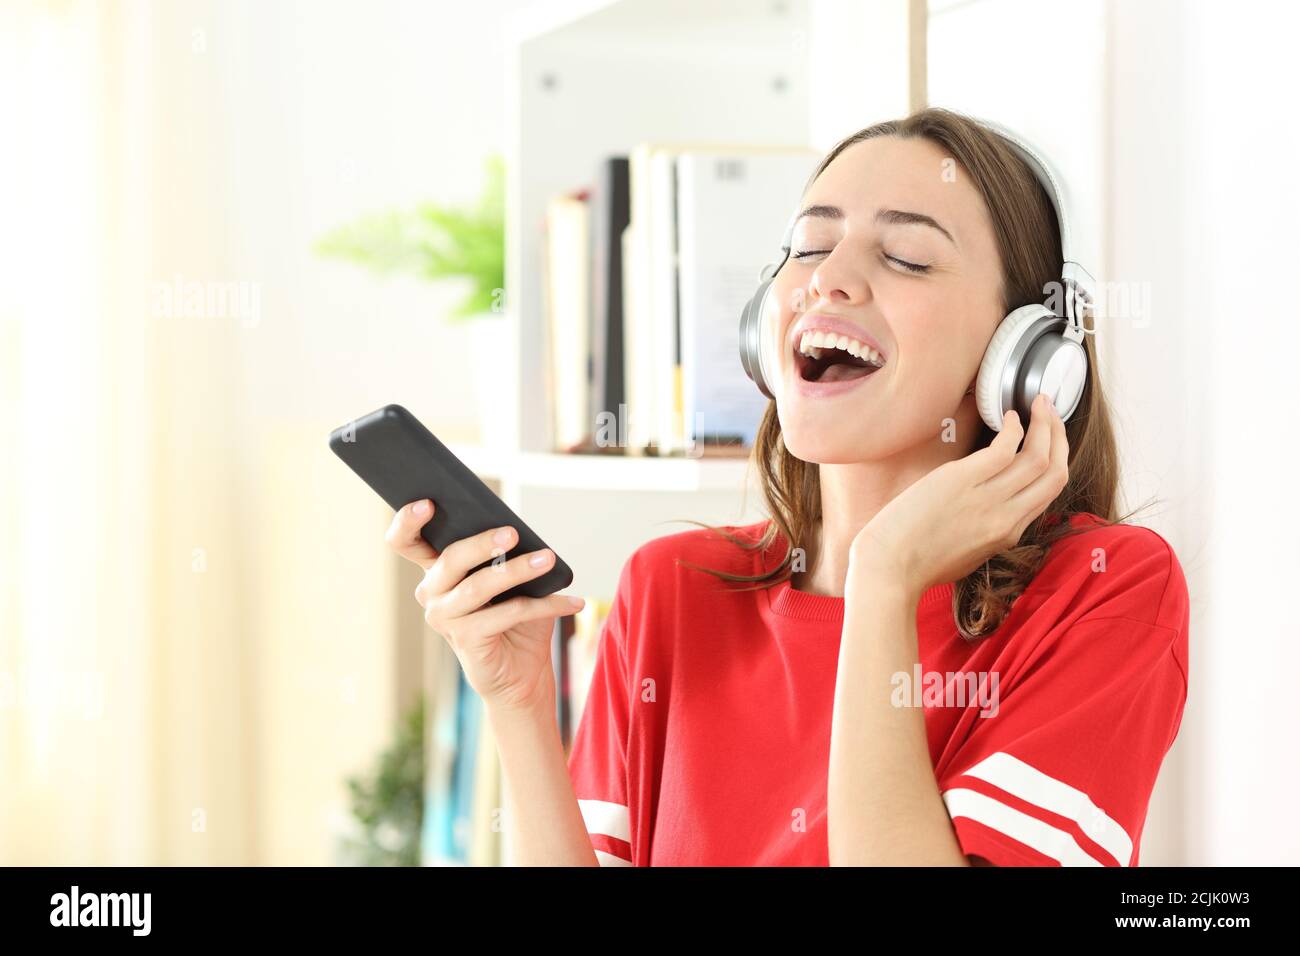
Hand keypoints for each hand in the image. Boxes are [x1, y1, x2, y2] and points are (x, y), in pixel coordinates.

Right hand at [385, 499, 584, 713]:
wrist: (521, 670)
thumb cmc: (513, 614)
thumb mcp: (509, 577)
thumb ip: (502, 552)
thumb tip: (514, 529)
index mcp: (436, 569)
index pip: (405, 541)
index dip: (407, 521)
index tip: (427, 503)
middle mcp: (431, 592)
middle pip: (449, 559)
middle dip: (482, 543)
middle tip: (513, 533)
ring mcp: (444, 618)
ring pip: (479, 586)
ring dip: (518, 570)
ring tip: (549, 559)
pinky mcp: (466, 640)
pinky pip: (507, 614)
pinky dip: (544, 605)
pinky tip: (571, 601)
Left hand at [849, 393, 1068, 595]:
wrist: (889, 568)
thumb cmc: (917, 563)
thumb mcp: (967, 554)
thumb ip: (987, 533)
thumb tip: (989, 511)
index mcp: (1008, 535)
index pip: (1048, 495)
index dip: (1056, 463)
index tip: (1051, 442)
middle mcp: (1006, 518)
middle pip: (1055, 474)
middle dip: (1060, 438)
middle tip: (1053, 413)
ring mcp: (987, 499)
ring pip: (1037, 457)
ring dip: (1045, 425)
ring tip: (1040, 403)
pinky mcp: (961, 480)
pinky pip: (1003, 449)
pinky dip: (1014, 428)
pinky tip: (1009, 416)